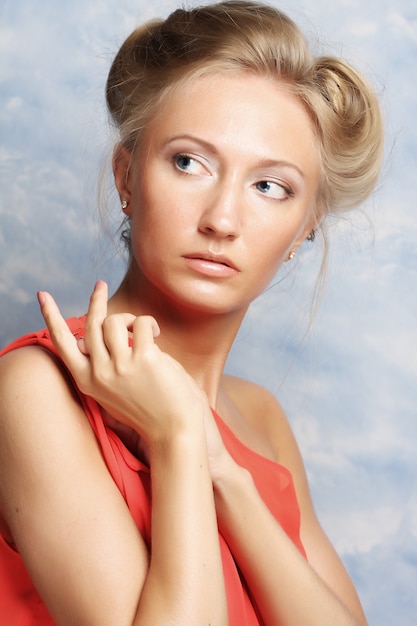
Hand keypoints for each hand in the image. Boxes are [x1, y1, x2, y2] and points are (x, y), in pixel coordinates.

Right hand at [38, 281, 209, 447]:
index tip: (42, 296)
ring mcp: (120, 366)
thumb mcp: (112, 391)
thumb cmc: (146, 408)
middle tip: (100, 285)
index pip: (63, 344)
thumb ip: (100, 365)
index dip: (51, 317)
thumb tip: (91, 336)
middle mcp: (99, 373)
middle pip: (91, 324)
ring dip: (130, 318)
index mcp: (87, 381)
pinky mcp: (144, 359)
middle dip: (96, 299)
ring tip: (144, 329)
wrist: (173, 430)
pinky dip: (149, 324)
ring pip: (115, 321)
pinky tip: (157, 335)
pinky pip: (142, 324)